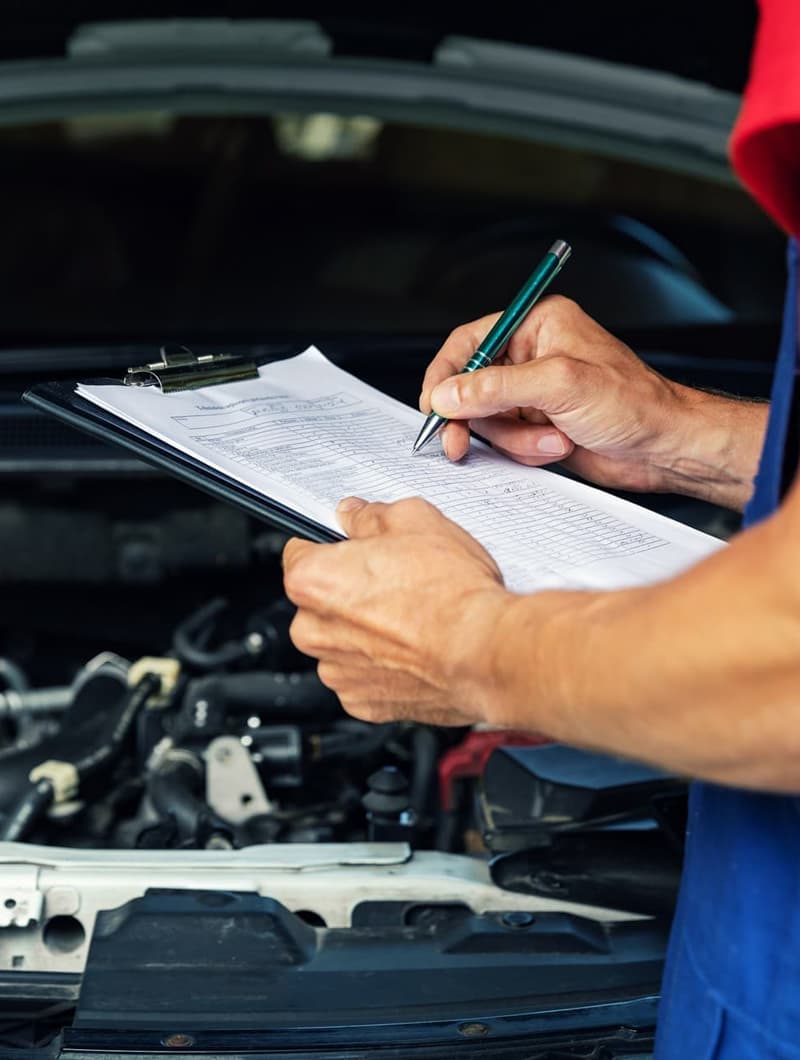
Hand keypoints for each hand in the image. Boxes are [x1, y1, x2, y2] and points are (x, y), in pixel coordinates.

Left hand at [282, 496, 508, 725]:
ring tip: (412, 617)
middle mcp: (313, 630)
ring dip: (366, 632)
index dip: (331, 546)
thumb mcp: (415, 520)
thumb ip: (372, 516)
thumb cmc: (452, 594)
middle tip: (395, 581)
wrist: (485, 653)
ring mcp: (337, 672)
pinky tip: (415, 648)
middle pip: (318, 602)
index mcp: (313, 580)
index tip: (352, 549)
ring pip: (340, 642)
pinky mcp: (363, 704)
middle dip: (349, 592)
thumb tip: (356, 515)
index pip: (298, 552)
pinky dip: (384, 666)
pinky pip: (363, 676)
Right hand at [422, 296, 703, 493]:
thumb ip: (497, 387)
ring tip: (552, 440)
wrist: (665, 448)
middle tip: (459, 442)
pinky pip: (507, 441)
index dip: (446, 375)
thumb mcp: (560, 386)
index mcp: (538, 326)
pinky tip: (558, 447)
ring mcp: (535, 394)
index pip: (470, 342)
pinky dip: (525, 451)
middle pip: (472, 386)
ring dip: (514, 439)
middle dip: (476, 418)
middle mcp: (533, 356)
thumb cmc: (634, 404)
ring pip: (488, 420)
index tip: (434, 405)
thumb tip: (448, 394)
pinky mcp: (539, 425)